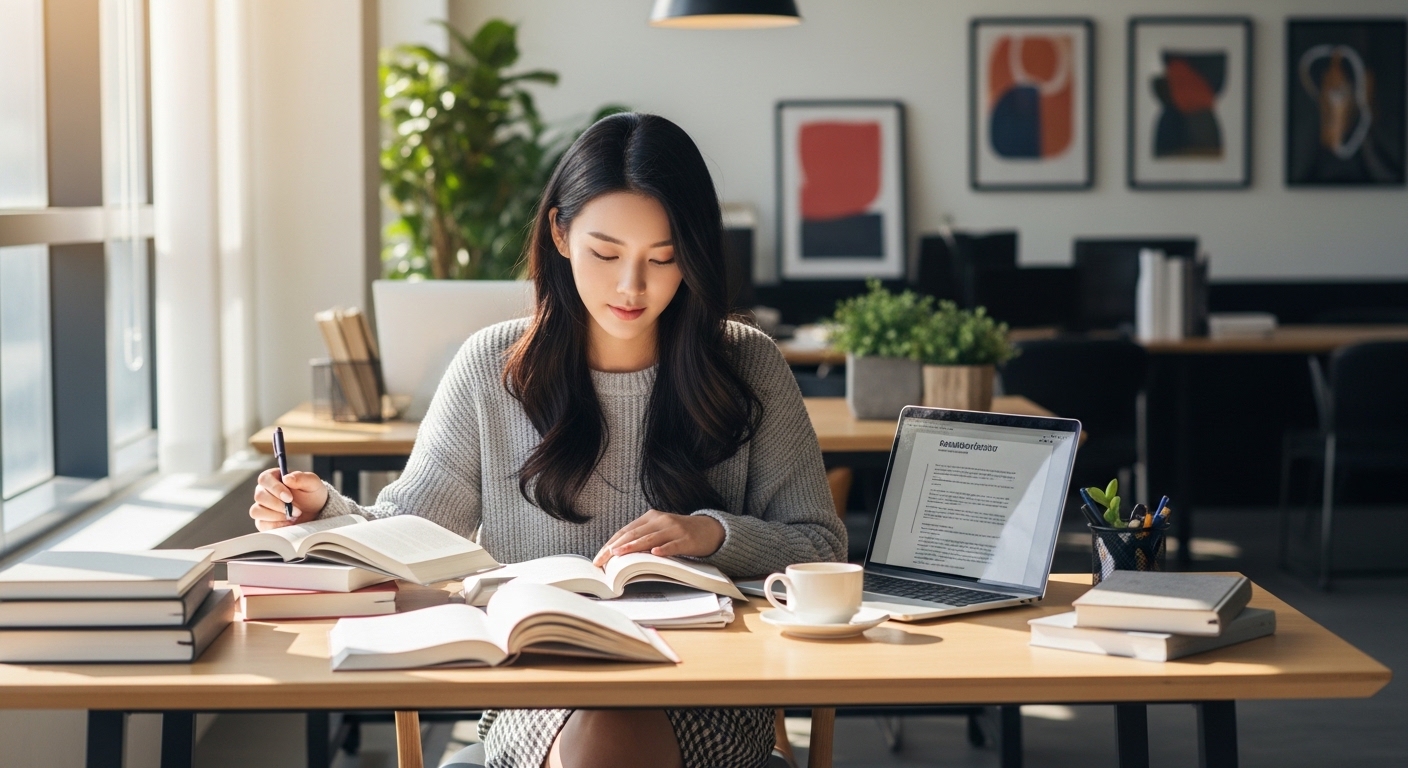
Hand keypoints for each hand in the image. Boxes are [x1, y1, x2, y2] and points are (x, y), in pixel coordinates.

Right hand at [249, 468, 328, 530]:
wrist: (315, 511)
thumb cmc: (311, 494)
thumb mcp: (312, 483)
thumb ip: (302, 477)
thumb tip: (287, 478)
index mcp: (273, 477)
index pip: (264, 479)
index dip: (275, 488)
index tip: (290, 497)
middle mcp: (264, 491)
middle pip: (259, 496)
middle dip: (279, 505)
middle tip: (297, 510)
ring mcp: (262, 506)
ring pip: (257, 511)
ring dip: (276, 516)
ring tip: (293, 516)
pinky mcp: (263, 521)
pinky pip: (261, 524)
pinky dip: (275, 525)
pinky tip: (288, 523)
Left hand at [593, 510, 724, 566]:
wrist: (710, 529)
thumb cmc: (680, 533)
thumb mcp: (659, 530)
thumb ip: (642, 537)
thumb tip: (617, 554)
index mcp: (650, 517)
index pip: (625, 531)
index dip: (610, 543)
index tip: (599, 557)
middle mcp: (660, 520)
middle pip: (633, 534)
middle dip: (615, 547)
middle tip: (602, 560)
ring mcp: (674, 529)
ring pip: (650, 538)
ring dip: (633, 547)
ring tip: (619, 554)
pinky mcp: (687, 539)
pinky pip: (673, 545)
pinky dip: (663, 549)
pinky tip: (655, 554)